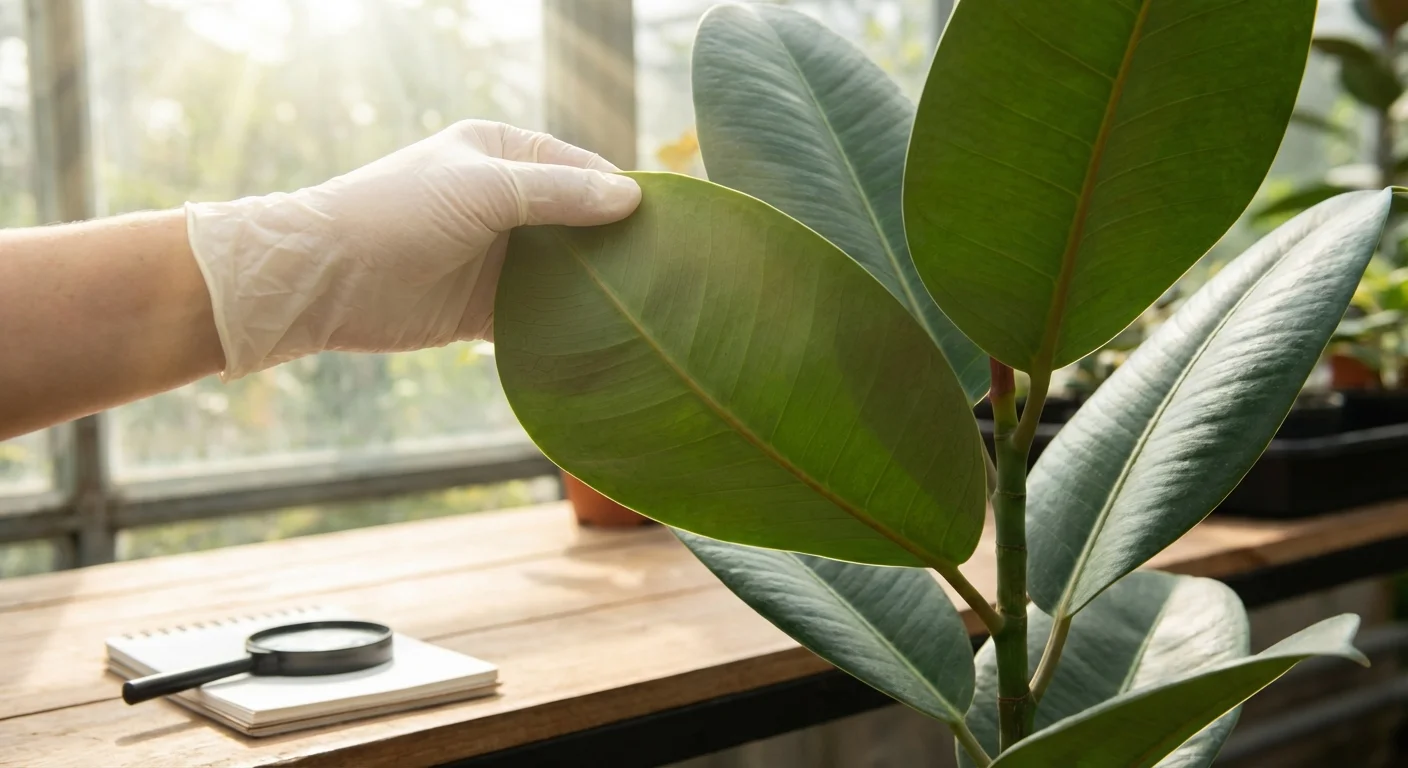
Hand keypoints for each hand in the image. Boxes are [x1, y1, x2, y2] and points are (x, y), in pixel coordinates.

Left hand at [186, 120, 641, 379]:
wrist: (322, 280)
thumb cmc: (396, 214)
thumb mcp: (484, 190)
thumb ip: (558, 194)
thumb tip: (631, 198)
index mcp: (503, 156)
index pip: (582, 171)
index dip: (622, 196)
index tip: (668, 227)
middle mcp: (505, 204)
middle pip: (580, 224)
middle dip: (616, 247)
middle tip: (668, 274)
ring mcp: (497, 259)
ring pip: (565, 273)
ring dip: (597, 290)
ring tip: (648, 312)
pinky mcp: (487, 310)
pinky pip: (541, 316)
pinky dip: (568, 327)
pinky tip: (607, 342)